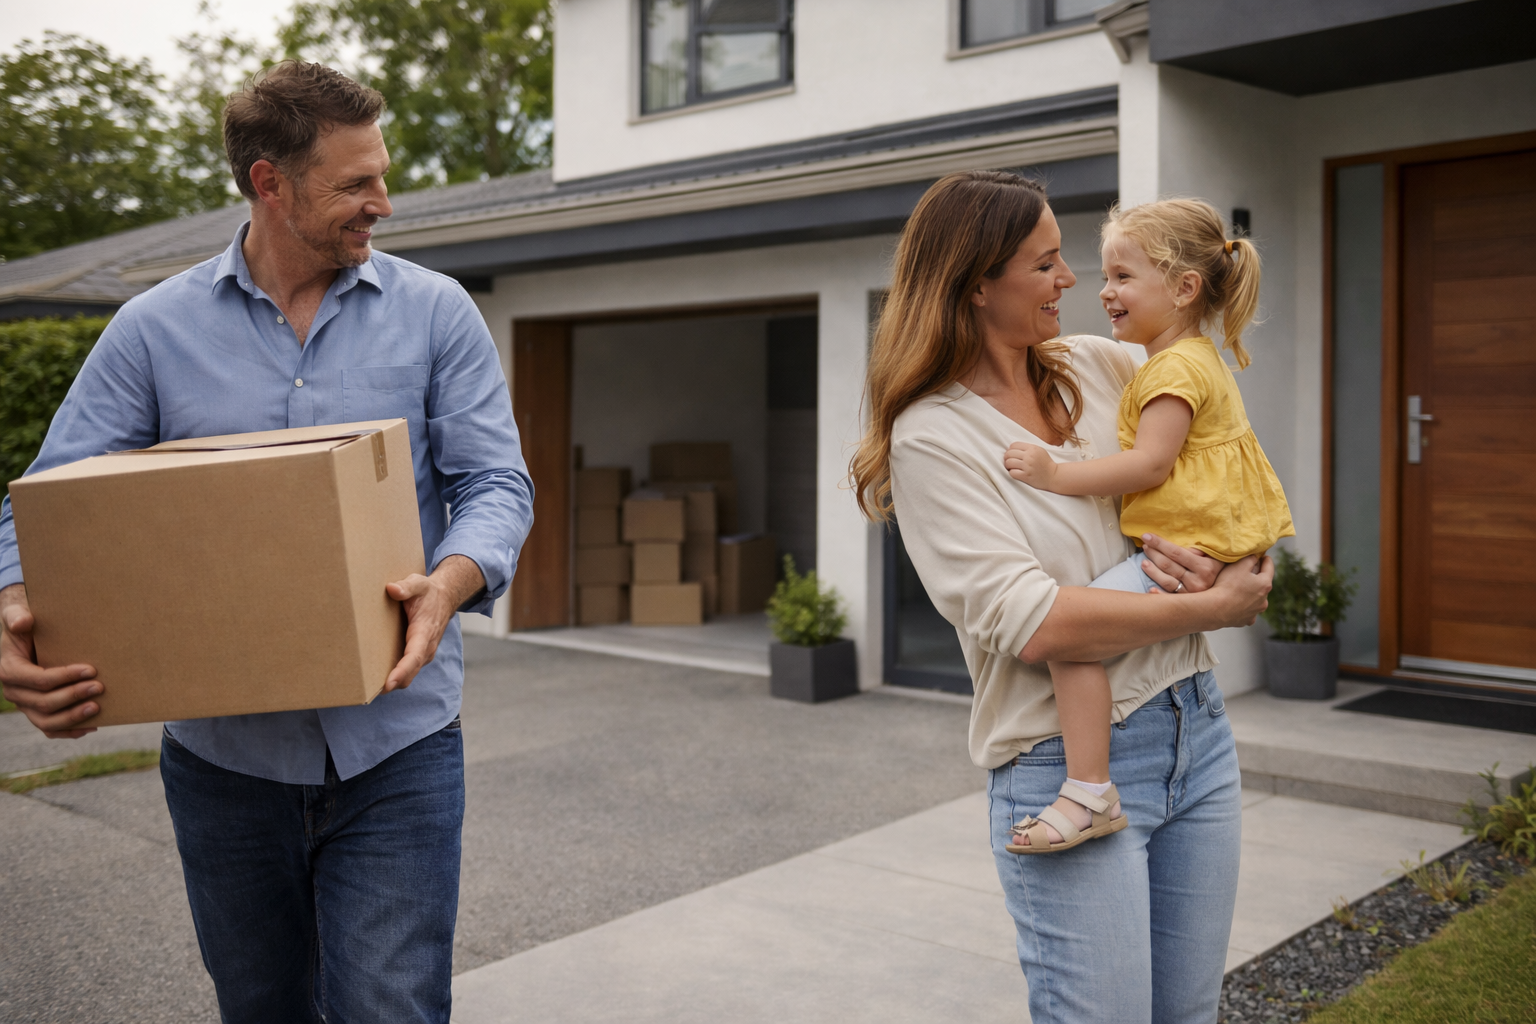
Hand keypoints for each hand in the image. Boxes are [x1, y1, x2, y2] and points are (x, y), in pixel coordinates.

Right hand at [0, 584, 99, 737]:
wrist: (24, 636)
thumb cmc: (24, 624)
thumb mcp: (16, 614)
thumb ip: (16, 616)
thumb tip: (24, 622)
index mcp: (10, 671)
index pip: (39, 680)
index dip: (65, 677)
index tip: (90, 670)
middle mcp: (14, 692)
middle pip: (44, 703)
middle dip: (73, 696)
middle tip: (100, 687)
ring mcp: (25, 705)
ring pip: (46, 721)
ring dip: (73, 717)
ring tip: (97, 707)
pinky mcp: (36, 711)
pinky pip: (49, 729)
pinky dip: (69, 731)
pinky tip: (91, 726)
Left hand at [382, 555, 484, 692]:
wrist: (445, 598)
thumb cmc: (429, 592)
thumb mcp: (419, 583)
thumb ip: (406, 586)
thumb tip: (392, 589)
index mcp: (425, 632)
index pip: (414, 656)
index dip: (402, 671)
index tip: (388, 683)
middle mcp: (426, 648)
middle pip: (410, 673)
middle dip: (393, 683)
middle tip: (369, 692)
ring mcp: (423, 654)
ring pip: (408, 675)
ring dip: (393, 683)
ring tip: (369, 689)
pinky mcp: (418, 655)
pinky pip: (407, 671)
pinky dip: (395, 677)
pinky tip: (377, 679)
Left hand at [1003, 442, 1056, 488]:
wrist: (1054, 476)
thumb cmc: (1046, 463)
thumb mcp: (1039, 450)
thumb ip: (1027, 448)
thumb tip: (1012, 448)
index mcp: (1032, 448)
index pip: (1014, 445)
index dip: (1010, 449)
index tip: (1012, 454)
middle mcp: (1029, 456)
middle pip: (1009, 453)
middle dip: (1007, 457)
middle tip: (1009, 461)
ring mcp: (1027, 466)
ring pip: (1009, 463)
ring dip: (1008, 465)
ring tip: (1011, 467)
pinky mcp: (1026, 476)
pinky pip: (1012, 473)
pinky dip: (1011, 472)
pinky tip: (1015, 472)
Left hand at [1138, 533, 1220, 593]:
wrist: (1228, 592)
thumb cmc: (1216, 566)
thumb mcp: (1213, 555)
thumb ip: (1199, 549)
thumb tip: (1183, 542)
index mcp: (1205, 567)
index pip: (1177, 553)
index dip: (1160, 543)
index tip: (1147, 536)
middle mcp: (1199, 582)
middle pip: (1169, 566)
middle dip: (1154, 554)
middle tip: (1145, 545)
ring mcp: (1192, 594)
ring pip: (1166, 581)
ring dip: (1152, 571)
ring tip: (1144, 562)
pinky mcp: (1187, 604)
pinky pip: (1170, 598)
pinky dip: (1159, 594)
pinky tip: (1150, 589)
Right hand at [1205, 555, 1272, 627]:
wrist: (1215, 609)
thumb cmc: (1227, 585)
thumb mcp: (1239, 565)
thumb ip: (1250, 558)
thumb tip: (1255, 557)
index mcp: (1265, 584)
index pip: (1269, 567)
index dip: (1265, 559)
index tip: (1262, 556)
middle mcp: (1264, 600)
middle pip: (1262, 584)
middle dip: (1256, 578)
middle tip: (1245, 573)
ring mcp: (1256, 612)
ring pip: (1256, 599)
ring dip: (1251, 594)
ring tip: (1239, 590)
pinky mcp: (1246, 620)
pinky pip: (1247, 611)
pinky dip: (1244, 607)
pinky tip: (1235, 604)